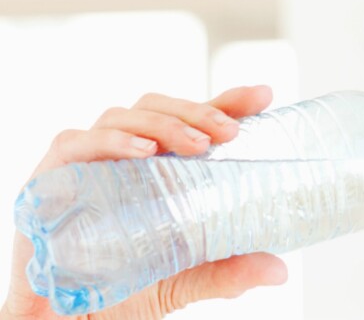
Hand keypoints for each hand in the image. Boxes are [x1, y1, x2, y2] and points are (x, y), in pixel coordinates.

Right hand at [1, 86, 287, 319]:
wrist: (66, 319)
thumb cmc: (122, 287)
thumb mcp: (184, 280)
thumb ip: (227, 272)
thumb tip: (279, 271)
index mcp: (161, 167)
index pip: (197, 122)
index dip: (229, 102)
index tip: (265, 96)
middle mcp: (126, 153)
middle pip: (162, 108)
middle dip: (200, 112)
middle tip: (230, 133)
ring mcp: (90, 159)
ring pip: (127, 116)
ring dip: (164, 123)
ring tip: (196, 145)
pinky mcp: (55, 174)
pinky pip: (80, 141)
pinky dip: (112, 141)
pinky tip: (142, 152)